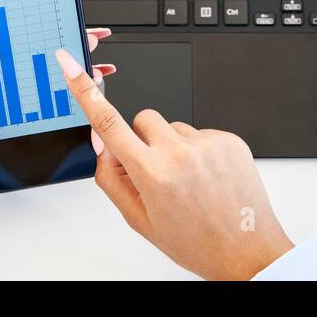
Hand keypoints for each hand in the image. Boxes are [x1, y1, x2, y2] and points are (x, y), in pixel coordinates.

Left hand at [0, 9, 114, 244]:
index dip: (24, 27)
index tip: (47, 14)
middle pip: (27, 63)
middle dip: (58, 48)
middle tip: (87, 38)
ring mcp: (1, 118)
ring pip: (39, 88)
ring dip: (66, 76)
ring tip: (94, 66)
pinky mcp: (12, 137)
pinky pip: (40, 115)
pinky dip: (62, 106)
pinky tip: (80, 101)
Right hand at [55, 47, 293, 279]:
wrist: (247, 250)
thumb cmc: (195, 241)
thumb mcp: (140, 219)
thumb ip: (112, 179)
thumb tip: (102, 145)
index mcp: (152, 174)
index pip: (108, 124)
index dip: (85, 92)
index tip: (70, 65)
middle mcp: (179, 153)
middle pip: (143, 118)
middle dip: (143, 139)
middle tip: (157, 170)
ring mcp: (207, 143)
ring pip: (173, 126)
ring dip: (174, 146)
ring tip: (190, 180)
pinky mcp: (229, 139)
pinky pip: (201, 132)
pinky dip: (199, 150)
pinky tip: (208, 177)